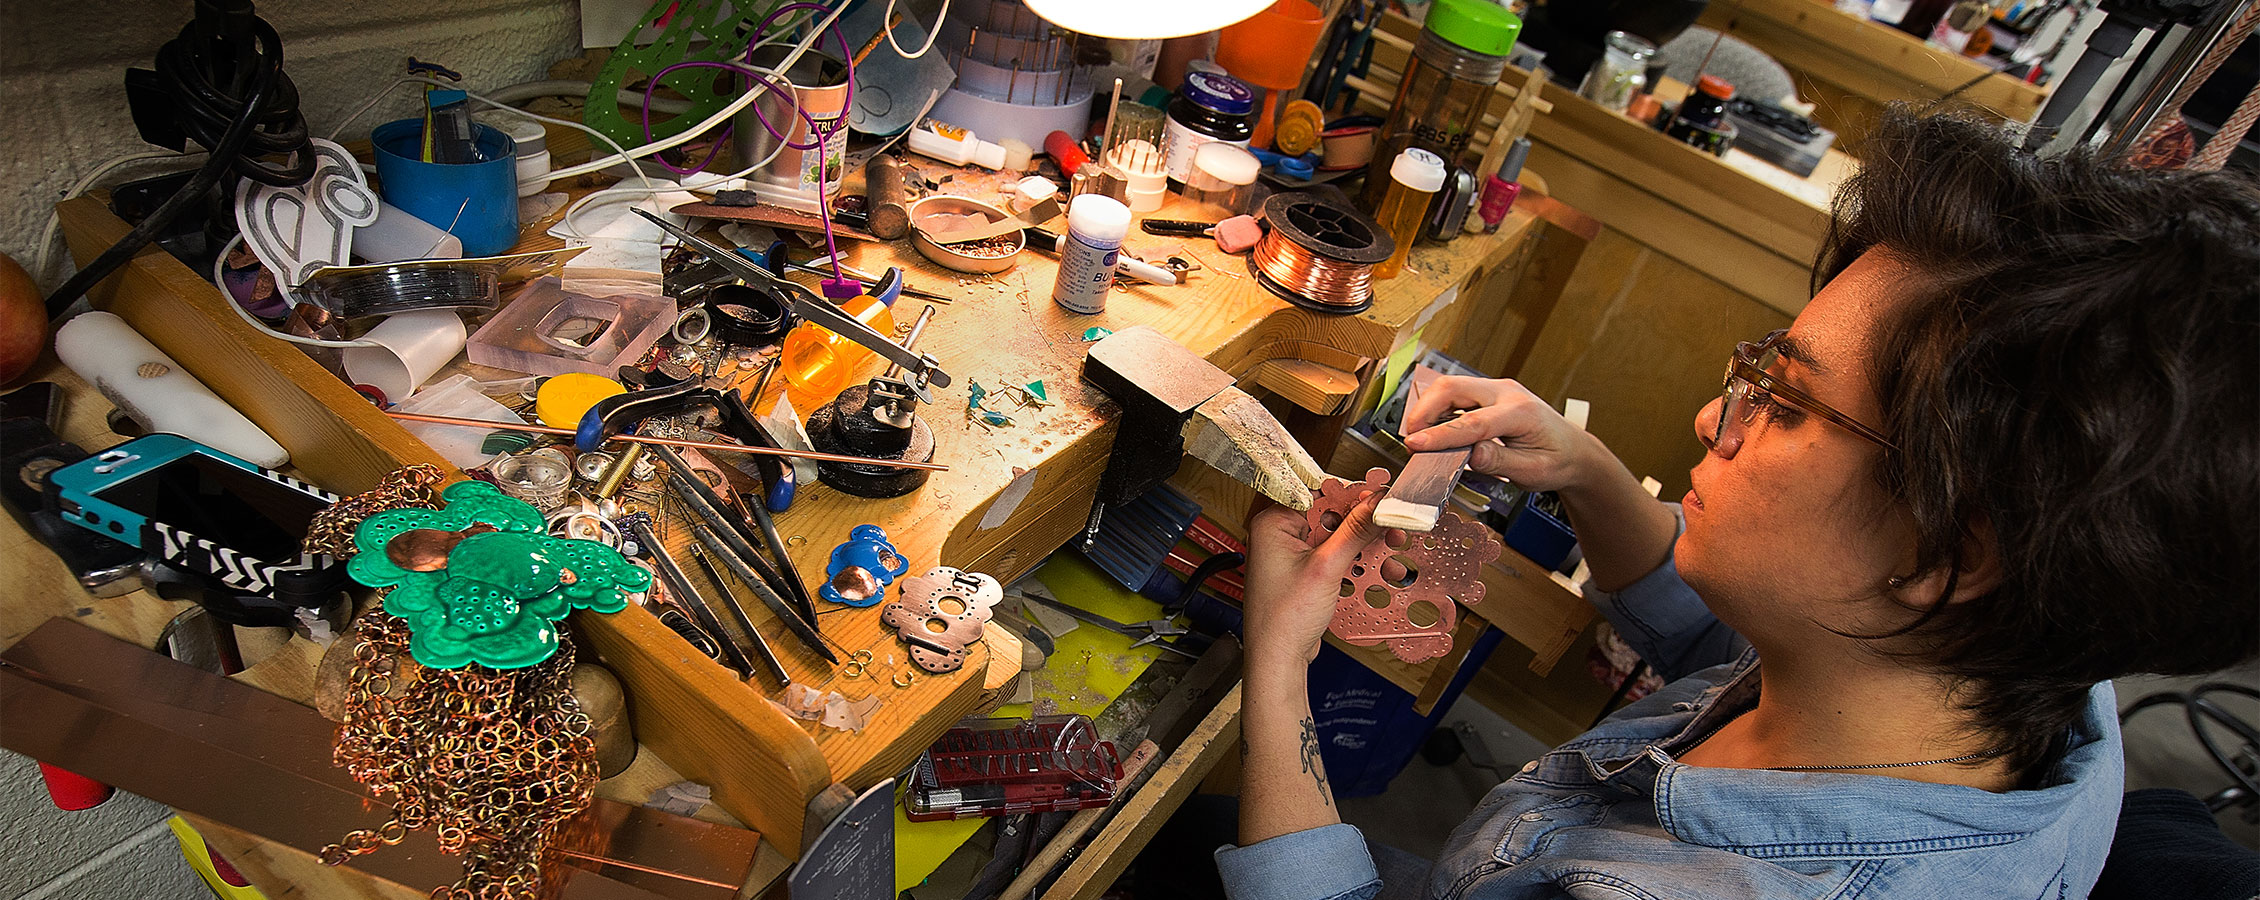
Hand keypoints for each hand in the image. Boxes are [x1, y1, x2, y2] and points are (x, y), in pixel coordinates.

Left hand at [1241, 493, 1392, 672]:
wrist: (1278, 659)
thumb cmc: (1283, 619)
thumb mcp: (1326, 567)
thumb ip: (1355, 531)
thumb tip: (1377, 503)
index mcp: (1274, 523)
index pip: (1320, 493)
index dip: (1354, 495)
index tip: (1382, 497)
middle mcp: (1280, 534)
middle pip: (1331, 514)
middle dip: (1363, 522)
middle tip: (1392, 523)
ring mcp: (1293, 554)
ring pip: (1336, 535)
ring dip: (1364, 542)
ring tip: (1391, 545)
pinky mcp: (1305, 572)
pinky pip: (1334, 555)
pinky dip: (1355, 558)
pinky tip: (1377, 563)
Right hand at [1402, 376, 1592, 491]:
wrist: (1573, 450)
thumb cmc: (1556, 461)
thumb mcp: (1533, 471)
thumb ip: (1501, 463)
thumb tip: (1471, 455)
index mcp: (1521, 412)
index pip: (1473, 422)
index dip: (1441, 434)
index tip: (1416, 445)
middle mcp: (1507, 392)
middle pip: (1454, 388)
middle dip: (1424, 410)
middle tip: (1411, 439)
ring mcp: (1496, 390)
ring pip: (1451, 387)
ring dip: (1428, 408)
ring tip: (1418, 436)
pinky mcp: (1488, 394)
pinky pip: (1456, 395)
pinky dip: (1438, 410)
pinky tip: (1433, 430)